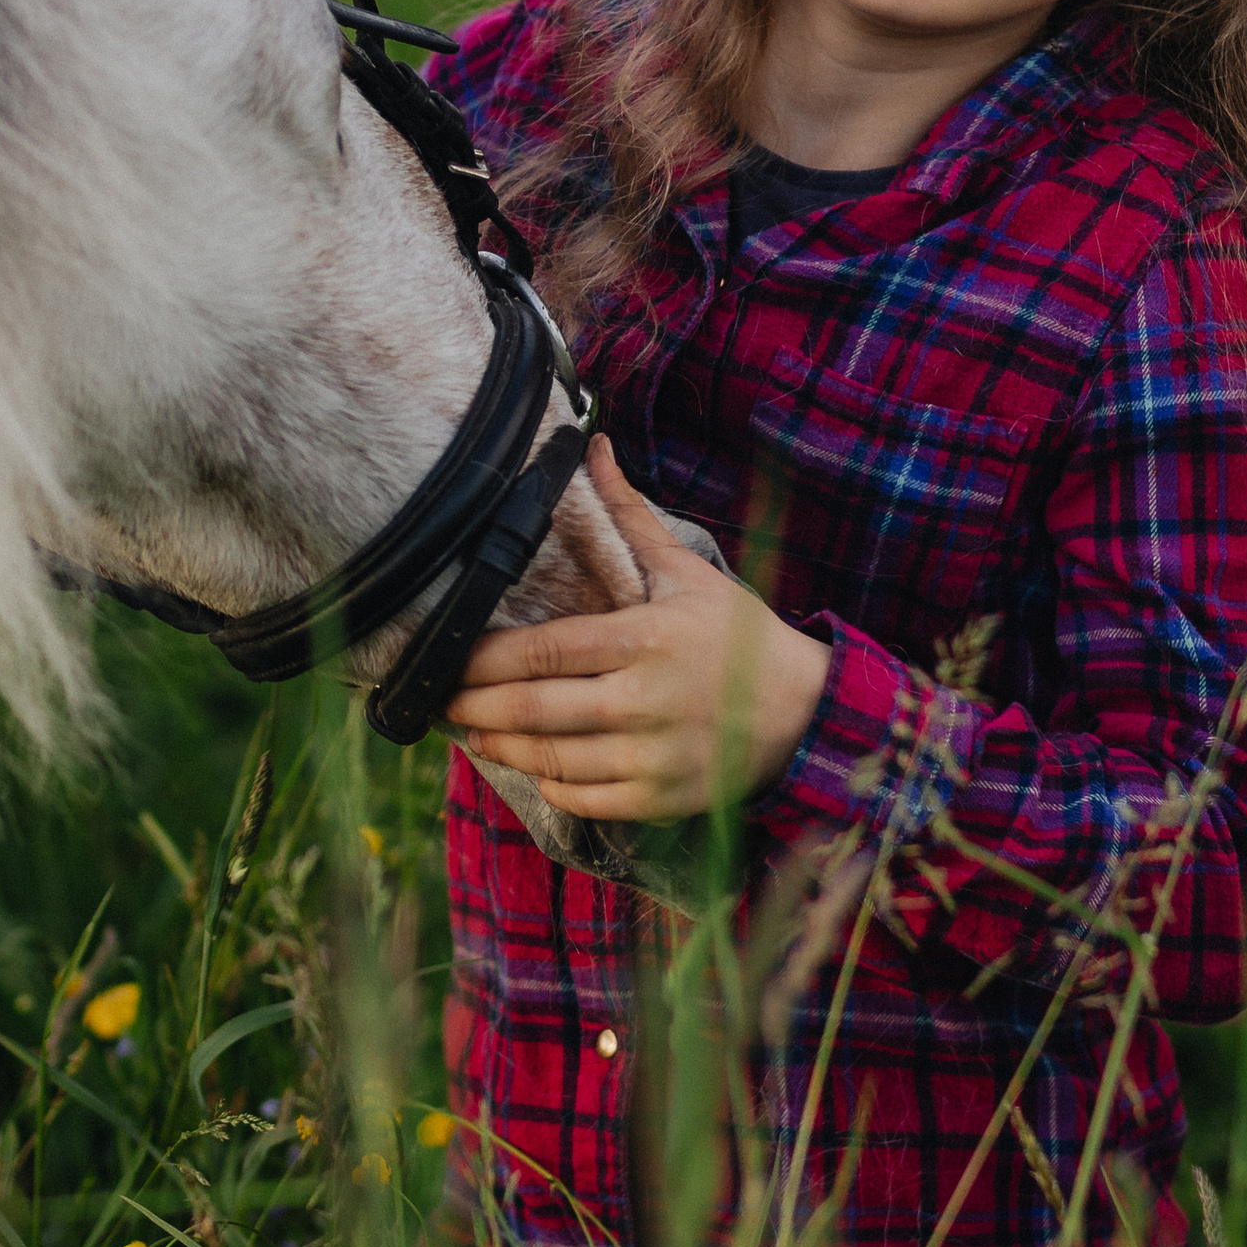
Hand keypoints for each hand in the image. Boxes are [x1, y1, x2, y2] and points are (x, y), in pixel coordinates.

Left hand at [446, 438, 829, 824]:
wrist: (806, 712)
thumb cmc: (738, 635)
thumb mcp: (686, 571)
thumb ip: (629, 516)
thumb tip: (593, 447)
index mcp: (644, 638)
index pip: (540, 652)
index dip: (481, 661)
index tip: (447, 658)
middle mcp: (644, 700)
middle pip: (532, 710)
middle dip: (473, 708)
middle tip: (440, 700)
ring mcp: (653, 756)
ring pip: (551, 760)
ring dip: (501, 747)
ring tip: (475, 732)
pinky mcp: (663, 799)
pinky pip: (584, 800)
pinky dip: (550, 785)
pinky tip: (534, 767)